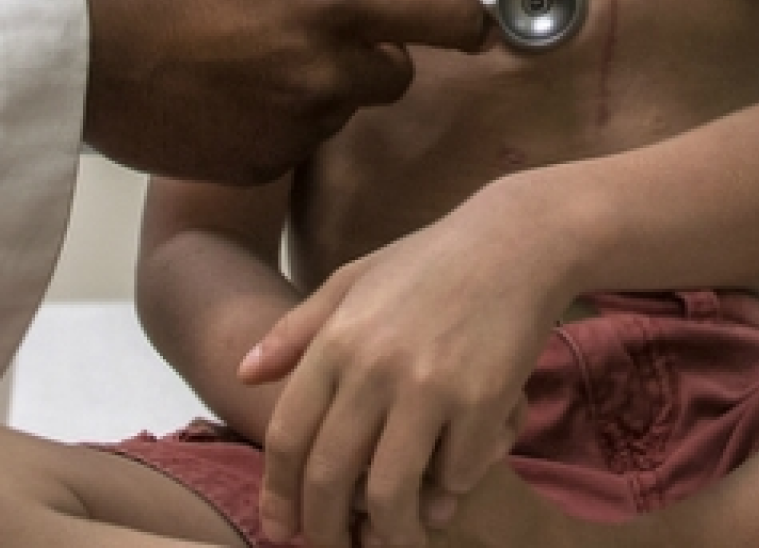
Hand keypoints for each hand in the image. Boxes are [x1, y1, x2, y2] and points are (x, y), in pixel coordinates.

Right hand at [64, 0, 486, 184]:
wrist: (77, 48)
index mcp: (330, 3)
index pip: (445, 17)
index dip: (464, 17)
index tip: (464, 21)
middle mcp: (324, 74)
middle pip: (396, 74)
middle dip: (372, 52)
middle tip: (307, 28)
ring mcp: (293, 128)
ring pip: (341, 107)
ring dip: (318, 86)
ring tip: (245, 59)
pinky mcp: (262, 167)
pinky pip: (298, 143)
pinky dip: (279, 122)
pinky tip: (226, 95)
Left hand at [239, 184, 576, 547]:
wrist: (514, 241)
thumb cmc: (429, 262)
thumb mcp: (352, 281)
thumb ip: (296, 330)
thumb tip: (243, 371)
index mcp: (336, 339)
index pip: (288, 435)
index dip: (278, 493)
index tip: (281, 529)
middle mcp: (374, 367)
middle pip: (330, 475)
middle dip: (325, 530)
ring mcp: (429, 386)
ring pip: (391, 493)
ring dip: (388, 534)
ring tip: (391, 541)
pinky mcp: (483, 402)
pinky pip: (456, 476)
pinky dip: (449, 492)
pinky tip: (446, 489)